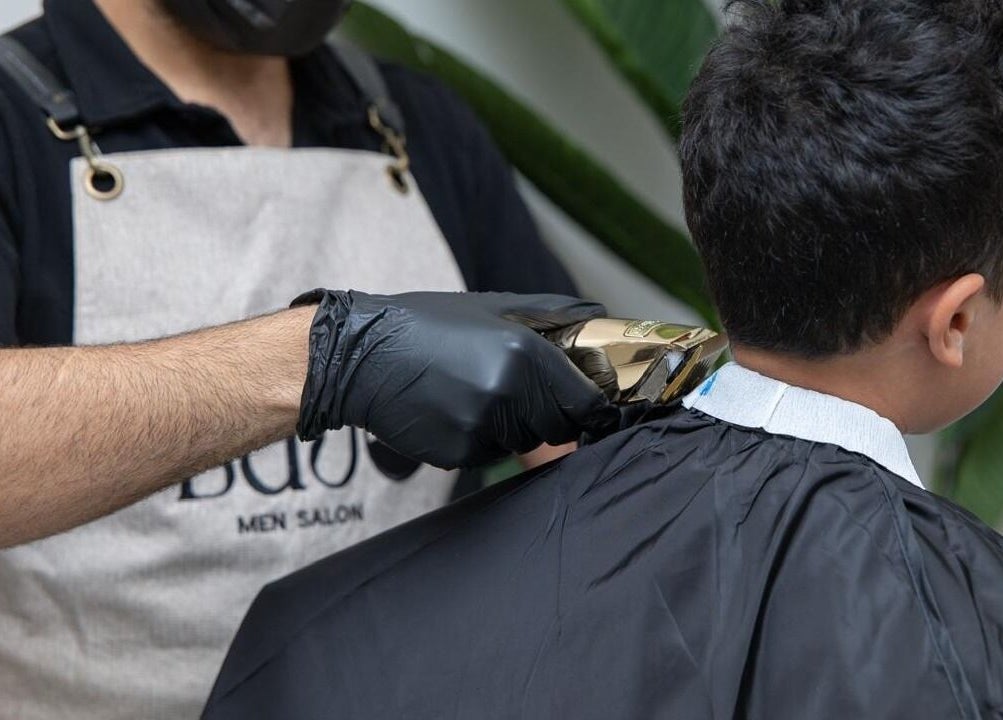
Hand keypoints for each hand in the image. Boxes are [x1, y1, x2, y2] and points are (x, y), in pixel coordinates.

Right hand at [294, 290, 612, 467]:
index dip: (587, 406)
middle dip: (544, 413)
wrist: (361, 356)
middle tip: (511, 389)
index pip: (585, 402)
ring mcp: (481, 427)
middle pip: (557, 427)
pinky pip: (489, 454)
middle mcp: (507, 392)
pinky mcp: (458, 453)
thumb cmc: (427, 326)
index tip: (583, 406)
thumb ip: (553, 315)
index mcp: (524, 353)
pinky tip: (453, 410)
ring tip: (474, 393)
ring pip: (522, 442)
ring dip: (511, 426)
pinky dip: (479, 439)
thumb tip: (600, 317)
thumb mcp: (493, 306)